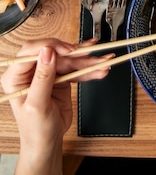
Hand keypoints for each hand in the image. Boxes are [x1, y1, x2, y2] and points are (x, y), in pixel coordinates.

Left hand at [1, 38, 111, 174]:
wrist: (47, 143)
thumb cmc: (35, 130)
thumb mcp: (37, 105)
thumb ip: (42, 78)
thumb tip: (47, 52)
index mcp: (17, 76)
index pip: (31, 51)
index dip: (51, 46)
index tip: (68, 50)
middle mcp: (31, 71)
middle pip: (55, 54)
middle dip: (76, 55)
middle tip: (91, 55)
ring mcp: (47, 73)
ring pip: (69, 60)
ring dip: (87, 61)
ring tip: (103, 61)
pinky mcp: (61, 78)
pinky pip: (76, 69)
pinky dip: (89, 70)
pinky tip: (99, 69)